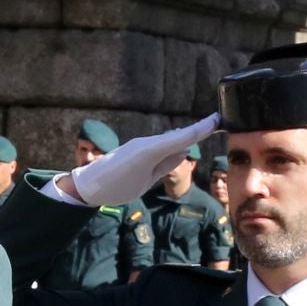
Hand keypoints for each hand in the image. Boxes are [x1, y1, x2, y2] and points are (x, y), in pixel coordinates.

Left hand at [65, 114, 221, 206]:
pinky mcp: (136, 149)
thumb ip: (165, 166)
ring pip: (168, 141)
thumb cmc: (116, 187)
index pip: (182, 137)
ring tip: (206, 127)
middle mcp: (147, 143)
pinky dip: (172, 143)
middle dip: (197, 130)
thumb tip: (184, 150)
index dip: (201, 128)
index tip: (218, 118)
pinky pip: (159, 146)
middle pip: (178, 136)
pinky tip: (181, 142)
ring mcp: (141, 145)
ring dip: (185, 136)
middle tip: (218, 121)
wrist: (88, 186)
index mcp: (151, 151)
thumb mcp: (145, 182)